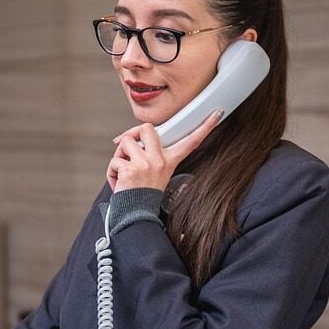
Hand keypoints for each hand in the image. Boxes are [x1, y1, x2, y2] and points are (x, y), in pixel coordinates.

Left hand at [107, 110, 222, 192]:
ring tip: (124, 171)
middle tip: (129, 146)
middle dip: (132, 133)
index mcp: (169, 161)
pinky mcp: (130, 169)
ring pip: (125, 142)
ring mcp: (145, 164)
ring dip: (118, 156)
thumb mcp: (155, 173)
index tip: (217, 114)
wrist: (136, 214)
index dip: (205, 127)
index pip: (190, 142)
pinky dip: (111, 172)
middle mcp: (159, 161)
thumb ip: (149, 156)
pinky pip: (114, 161)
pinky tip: (119, 183)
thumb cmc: (142, 194)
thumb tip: (130, 140)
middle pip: (147, 128)